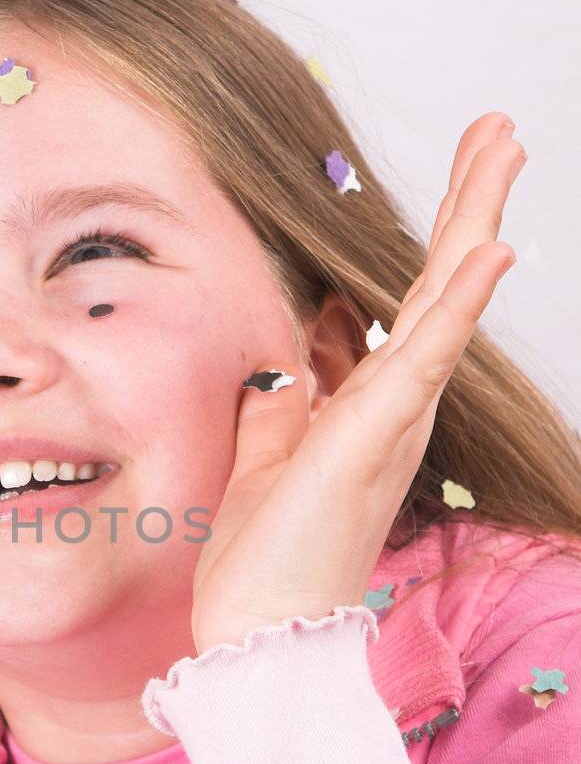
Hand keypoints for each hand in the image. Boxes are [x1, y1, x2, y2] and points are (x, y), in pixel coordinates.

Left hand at [189, 112, 525, 656]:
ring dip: (470, 220)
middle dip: (464, 206)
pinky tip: (486, 248)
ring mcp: (392, 418)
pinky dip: (454, 301)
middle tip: (495, 131)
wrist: (262, 633)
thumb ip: (279, 410)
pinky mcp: (375, 435)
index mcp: (365, 408)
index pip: (400, 307)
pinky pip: (424, 355)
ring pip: (442, 300)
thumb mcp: (263, 460)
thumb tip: (283, 368)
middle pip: (436, 286)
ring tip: (500, 145)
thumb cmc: (265, 560)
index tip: (443, 188)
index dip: (423, 245)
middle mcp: (394, 406)